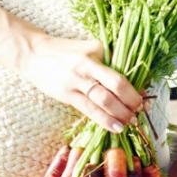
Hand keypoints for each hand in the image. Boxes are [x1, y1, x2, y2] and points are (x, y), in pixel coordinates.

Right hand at [19, 34, 142, 132]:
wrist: (33, 53)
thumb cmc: (65, 51)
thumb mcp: (88, 49)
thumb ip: (106, 61)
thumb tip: (130, 82)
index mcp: (95, 53)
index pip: (119, 72)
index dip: (133, 88)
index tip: (143, 97)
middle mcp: (86, 66)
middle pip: (114, 86)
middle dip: (130, 102)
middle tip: (139, 111)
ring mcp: (75, 81)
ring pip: (102, 101)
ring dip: (120, 114)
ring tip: (130, 122)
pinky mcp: (66, 95)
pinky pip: (88, 110)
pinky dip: (104, 120)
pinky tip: (114, 126)